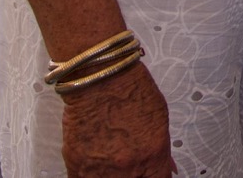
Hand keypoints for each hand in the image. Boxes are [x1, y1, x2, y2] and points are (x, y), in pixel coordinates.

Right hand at [59, 62, 174, 176]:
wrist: (98, 75)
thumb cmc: (128, 88)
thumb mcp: (159, 118)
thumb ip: (162, 149)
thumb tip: (167, 167)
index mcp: (152, 154)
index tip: (151, 175)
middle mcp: (126, 167)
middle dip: (135, 176)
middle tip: (132, 167)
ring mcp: (99, 168)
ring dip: (112, 176)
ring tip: (114, 164)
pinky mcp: (75, 164)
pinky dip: (90, 176)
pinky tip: (96, 168)